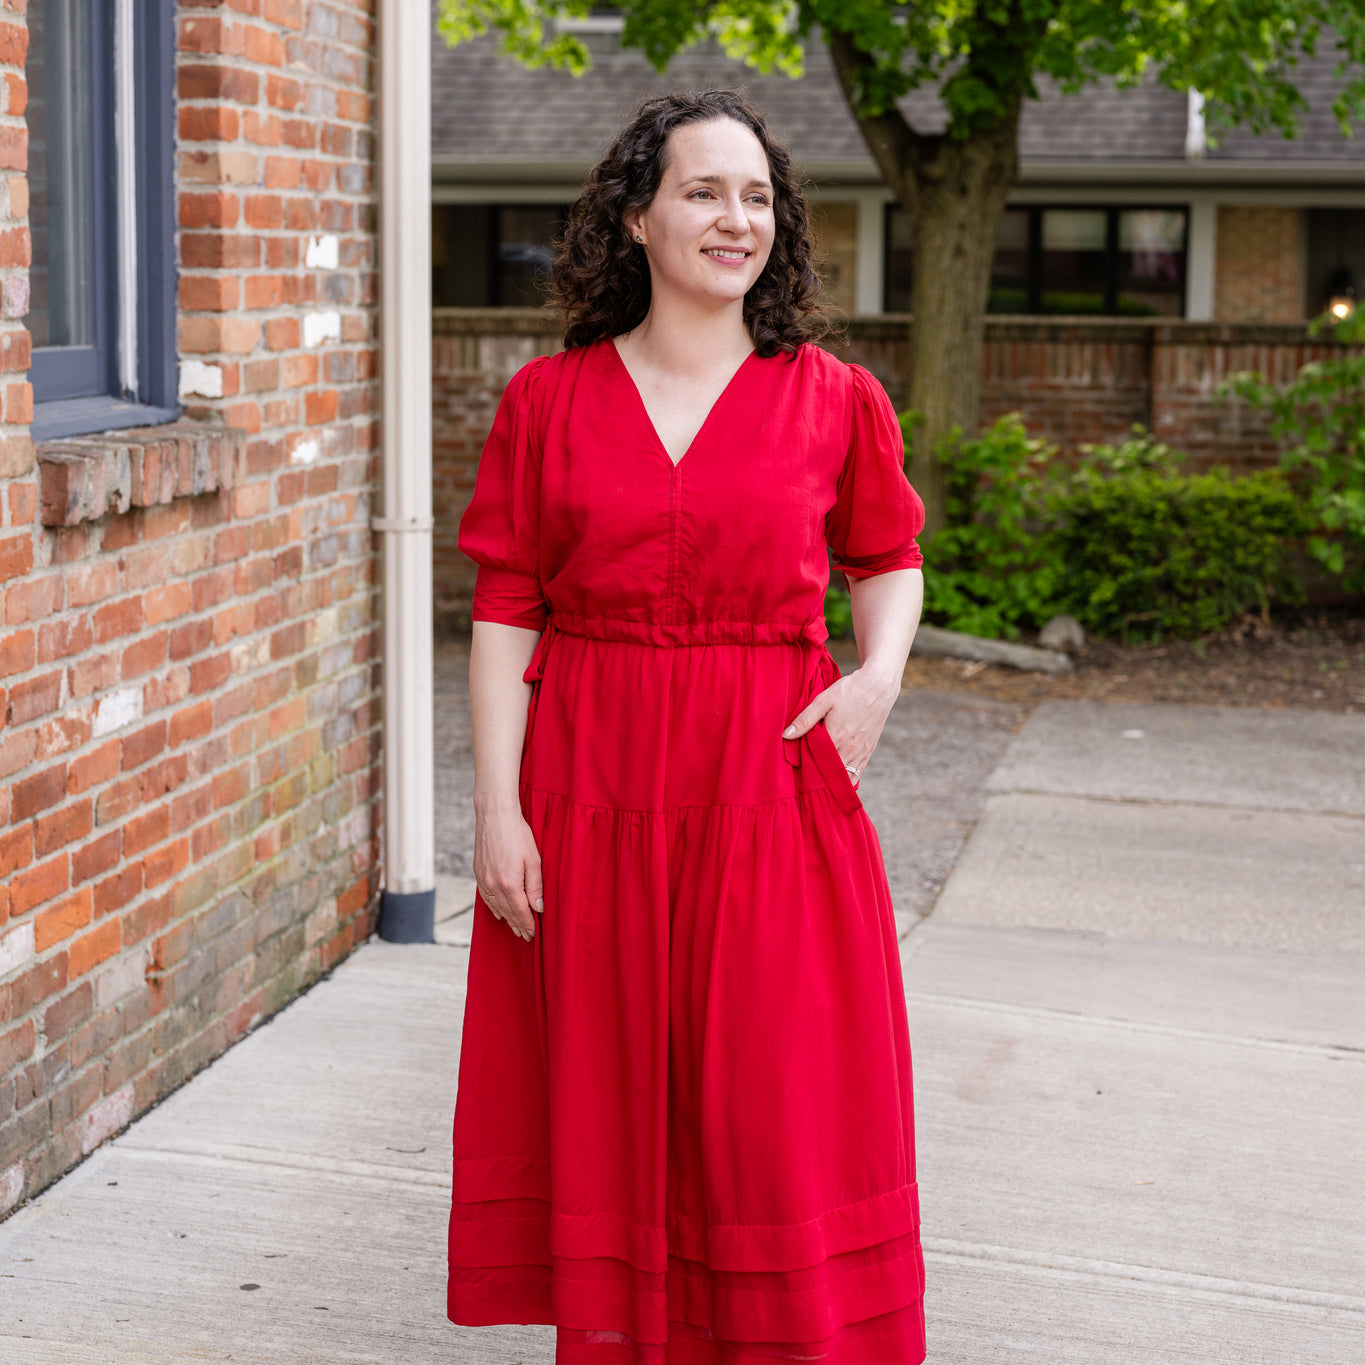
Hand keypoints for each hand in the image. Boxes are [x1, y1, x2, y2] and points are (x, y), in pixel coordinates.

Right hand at [472, 807, 543, 941]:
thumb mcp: (534, 859)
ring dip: (506, 918)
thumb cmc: (517, 834)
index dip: (527, 924)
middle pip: (508, 912)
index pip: (520, 911)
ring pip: (496, 906)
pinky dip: (493, 907)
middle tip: (525, 936)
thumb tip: (538, 908)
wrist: (494, 815)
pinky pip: (486, 897)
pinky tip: (498, 912)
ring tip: (514, 928)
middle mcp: (494, 885)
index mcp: (509, 883)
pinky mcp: (478, 872)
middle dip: (518, 925)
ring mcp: (483, 879)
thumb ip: (536, 886)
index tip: (533, 934)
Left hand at [781, 666, 899, 778]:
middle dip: (818, 776)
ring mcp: (861, 751)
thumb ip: (805, 719)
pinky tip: (837, 776)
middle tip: (806, 776)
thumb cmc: (850, 691)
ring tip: (820, 778)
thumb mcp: (823, 700)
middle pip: (830, 773)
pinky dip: (847, 777)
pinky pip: (857, 773)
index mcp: (836, 737)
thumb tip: (786, 735)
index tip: (797, 769)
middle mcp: (849, 749)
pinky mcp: (869, 750)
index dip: (805, 768)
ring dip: (832, 779)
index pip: (816, 763)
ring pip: (845, 777)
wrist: (879, 686)